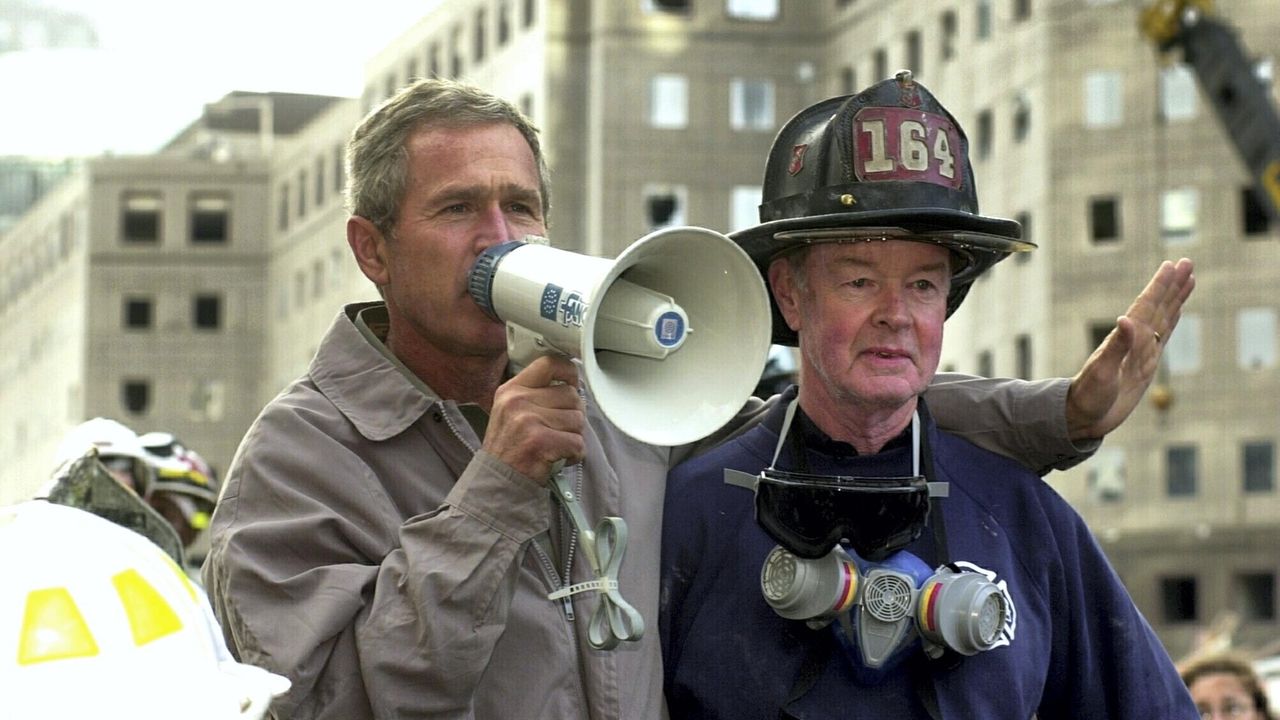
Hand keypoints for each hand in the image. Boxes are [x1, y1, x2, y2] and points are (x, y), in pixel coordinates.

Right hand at [483, 354, 585, 481]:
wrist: (496, 481)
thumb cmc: (509, 448)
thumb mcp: (511, 411)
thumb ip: (536, 393)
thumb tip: (572, 384)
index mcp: (512, 390)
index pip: (549, 364)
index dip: (569, 372)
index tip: (573, 383)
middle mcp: (518, 401)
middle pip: (571, 395)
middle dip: (573, 415)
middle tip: (559, 431)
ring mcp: (528, 421)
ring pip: (578, 420)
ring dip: (574, 437)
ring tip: (556, 446)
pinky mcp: (540, 442)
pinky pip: (577, 442)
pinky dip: (574, 454)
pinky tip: (559, 458)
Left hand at [1066, 258, 1194, 440]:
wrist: (1082, 416)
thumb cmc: (1088, 396)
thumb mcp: (1102, 373)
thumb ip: (1116, 347)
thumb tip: (1125, 319)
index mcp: (1124, 339)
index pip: (1145, 307)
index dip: (1159, 286)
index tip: (1172, 265)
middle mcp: (1134, 341)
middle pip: (1158, 307)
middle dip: (1173, 285)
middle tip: (1188, 262)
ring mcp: (1141, 351)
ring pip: (1163, 318)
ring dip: (1176, 298)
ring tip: (1189, 278)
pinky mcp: (1145, 364)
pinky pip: (1163, 337)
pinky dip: (1172, 321)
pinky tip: (1177, 310)